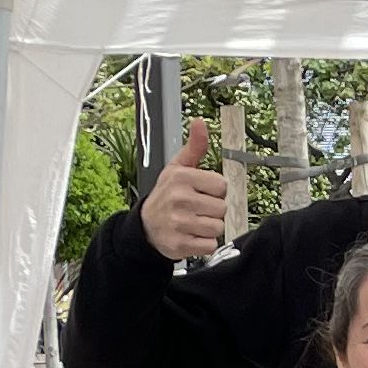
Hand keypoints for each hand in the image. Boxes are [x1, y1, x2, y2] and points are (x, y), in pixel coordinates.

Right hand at [141, 119, 231, 260]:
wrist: (145, 225)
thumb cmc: (166, 194)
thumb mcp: (178, 168)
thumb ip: (194, 147)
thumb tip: (200, 122)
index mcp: (181, 178)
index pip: (221, 185)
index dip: (215, 190)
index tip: (202, 191)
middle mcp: (179, 199)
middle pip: (222, 208)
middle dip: (212, 210)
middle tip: (196, 209)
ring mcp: (179, 223)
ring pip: (218, 227)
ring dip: (209, 227)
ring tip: (194, 222)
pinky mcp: (180, 244)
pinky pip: (209, 245)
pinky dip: (204, 244)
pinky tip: (191, 235)